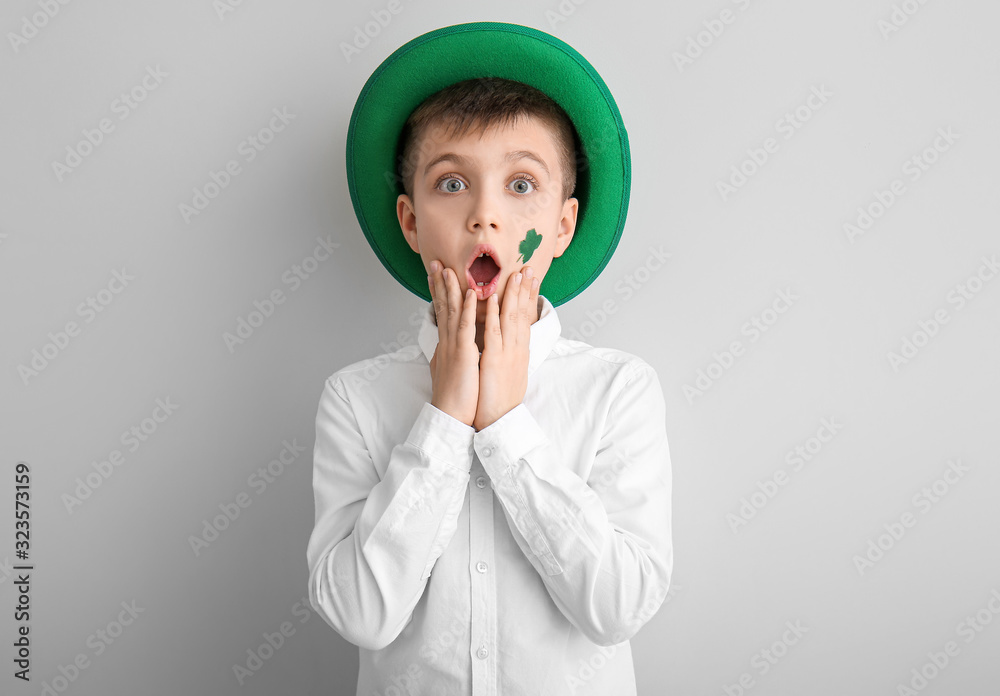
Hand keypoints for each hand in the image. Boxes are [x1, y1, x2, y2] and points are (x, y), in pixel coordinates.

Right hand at [427, 260, 479, 427]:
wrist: (452, 417)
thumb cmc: (455, 398)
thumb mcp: (449, 371)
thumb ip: (448, 357)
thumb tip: (442, 349)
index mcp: (447, 346)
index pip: (443, 314)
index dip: (440, 294)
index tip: (438, 276)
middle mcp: (447, 342)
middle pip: (443, 307)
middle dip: (440, 284)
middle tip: (436, 263)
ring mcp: (454, 346)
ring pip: (451, 312)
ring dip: (451, 289)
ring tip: (449, 268)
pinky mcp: (462, 354)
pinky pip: (464, 327)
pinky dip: (467, 309)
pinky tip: (471, 293)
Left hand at [474, 266, 539, 431]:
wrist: (500, 421)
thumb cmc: (500, 400)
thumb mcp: (509, 373)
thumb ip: (509, 356)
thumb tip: (509, 346)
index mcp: (520, 352)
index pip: (526, 319)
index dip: (529, 298)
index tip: (531, 280)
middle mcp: (517, 349)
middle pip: (523, 314)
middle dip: (525, 290)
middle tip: (528, 268)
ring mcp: (507, 353)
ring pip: (510, 318)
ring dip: (512, 295)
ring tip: (514, 274)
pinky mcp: (493, 360)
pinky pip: (493, 332)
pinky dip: (492, 313)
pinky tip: (490, 298)